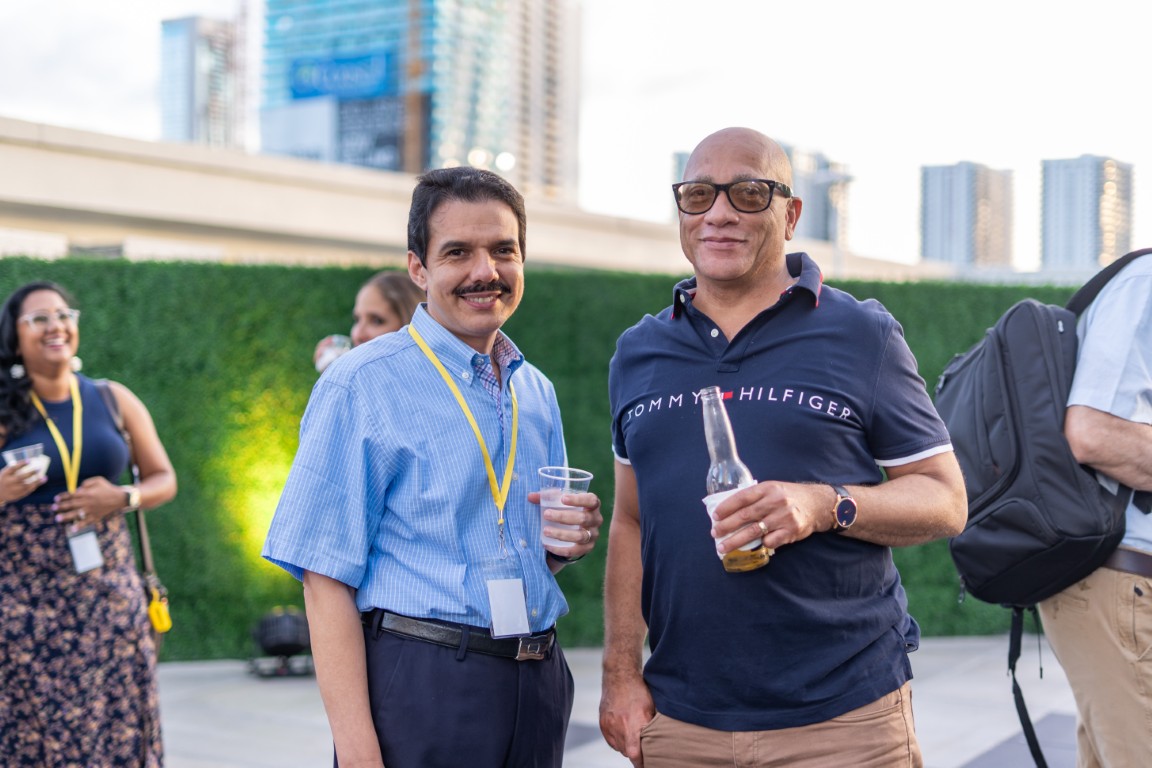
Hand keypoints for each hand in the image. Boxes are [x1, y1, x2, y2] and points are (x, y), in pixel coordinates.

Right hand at [0, 460, 45, 504]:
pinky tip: (39, 483)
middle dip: (30, 473)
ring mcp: (11, 490)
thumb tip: (31, 462)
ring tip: (44, 477)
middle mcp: (7, 482)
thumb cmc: (4, 480)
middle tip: (39, 468)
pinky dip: (33, 487)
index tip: (29, 460)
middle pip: (20, 477)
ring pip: (25, 486)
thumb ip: (15, 469)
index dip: (21, 464)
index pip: (12, 468)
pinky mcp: (15, 496)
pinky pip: (26, 492)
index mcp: (4, 475)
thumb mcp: (6, 473)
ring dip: (36, 482)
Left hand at [53, 476, 126, 530]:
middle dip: (61, 506)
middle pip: (72, 505)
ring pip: (76, 514)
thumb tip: (78, 488)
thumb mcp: (99, 480)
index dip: (63, 497)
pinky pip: (86, 522)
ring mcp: (91, 510)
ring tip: (58, 519)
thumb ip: (87, 482)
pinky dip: (80, 526)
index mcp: (87, 493)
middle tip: (53, 508)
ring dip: (66, 516)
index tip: (55, 499)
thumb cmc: (108, 488)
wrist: (120, 498)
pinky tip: (73, 529)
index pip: (71, 495)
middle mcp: (87, 502)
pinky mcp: (96, 516)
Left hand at [530, 490, 603, 560]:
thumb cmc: (568, 510)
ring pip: (579, 536)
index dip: (579, 499)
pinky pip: (575, 550)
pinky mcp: (588, 548)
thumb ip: (547, 498)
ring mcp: (593, 535)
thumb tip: (530, 496)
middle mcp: (596, 519)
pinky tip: (547, 545)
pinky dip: (560, 549)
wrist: (575, 530)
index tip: (563, 499)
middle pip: (583, 518)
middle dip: (563, 516)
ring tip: (545, 531)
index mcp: (593, 505)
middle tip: (546, 514)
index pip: (591, 500)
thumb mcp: (560, 502)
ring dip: (561, 533)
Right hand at [600, 670, 653, 765]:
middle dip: (635, 753)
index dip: (641, 763)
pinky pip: (611, 741)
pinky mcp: (603, 724)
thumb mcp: (651, 709)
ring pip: (619, 747)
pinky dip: (618, 741)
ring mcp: (609, 726)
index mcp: (633, 724)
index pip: (635, 754)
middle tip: (643, 748)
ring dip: (626, 746)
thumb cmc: (638, 691)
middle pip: (627, 752)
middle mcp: (619, 727)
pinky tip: (624, 733)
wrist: (619, 677)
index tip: (647, 765)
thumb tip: (659, 742)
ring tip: (633, 737)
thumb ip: (651, 728)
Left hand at [709, 481, 829, 554]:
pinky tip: (755, 545)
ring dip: (735, 541)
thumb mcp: (773, 489)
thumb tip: (729, 510)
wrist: (817, 504)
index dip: (726, 507)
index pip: (742, 497)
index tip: (715, 516)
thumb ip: (755, 497)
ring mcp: (783, 517)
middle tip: (714, 533)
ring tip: (722, 547)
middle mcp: (775, 502)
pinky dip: (760, 544)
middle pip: (745, 516)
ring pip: (753, 532)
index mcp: (767, 488)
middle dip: (726, 526)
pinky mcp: (791, 531)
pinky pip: (769, 541)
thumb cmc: (789, 496)